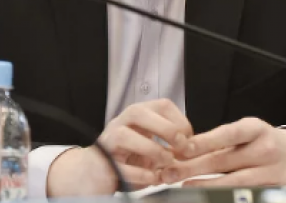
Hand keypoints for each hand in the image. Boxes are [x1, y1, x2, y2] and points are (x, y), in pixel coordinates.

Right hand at [47, 99, 192, 196]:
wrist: (94, 173)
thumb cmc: (126, 158)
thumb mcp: (150, 145)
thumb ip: (169, 144)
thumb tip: (192, 146)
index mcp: (137, 116)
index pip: (161, 105)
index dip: (180, 121)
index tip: (189, 139)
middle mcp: (121, 123)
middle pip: (141, 112)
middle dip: (166, 129)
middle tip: (182, 147)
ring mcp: (109, 141)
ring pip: (126, 136)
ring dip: (152, 150)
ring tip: (166, 163)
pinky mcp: (103, 163)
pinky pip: (120, 166)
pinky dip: (140, 174)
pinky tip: (153, 179)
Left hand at [160, 117, 285, 186]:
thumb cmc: (266, 142)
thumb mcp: (249, 133)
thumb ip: (222, 141)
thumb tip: (185, 150)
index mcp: (256, 129)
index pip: (227, 134)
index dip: (204, 142)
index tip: (182, 148)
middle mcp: (264, 150)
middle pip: (224, 160)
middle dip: (194, 167)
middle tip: (170, 171)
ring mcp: (269, 173)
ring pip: (233, 181)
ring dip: (205, 185)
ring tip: (185, 186)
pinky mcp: (271, 192)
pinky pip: (244, 195)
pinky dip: (224, 196)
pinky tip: (207, 197)